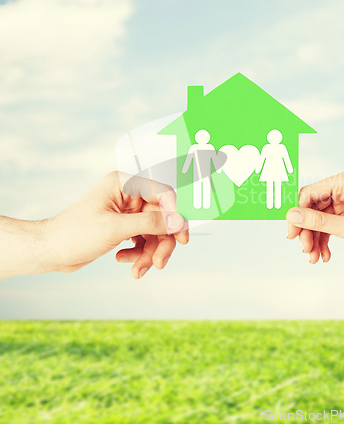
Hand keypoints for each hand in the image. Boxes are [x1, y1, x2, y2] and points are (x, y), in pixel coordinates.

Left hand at [44, 172, 188, 278]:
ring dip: (149, 253)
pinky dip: (138, 254)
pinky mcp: (125, 227)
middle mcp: (129, 195)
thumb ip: (150, 222)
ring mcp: (127, 212)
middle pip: (162, 217)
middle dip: (161, 242)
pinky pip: (144, 240)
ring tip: (138, 270)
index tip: (181, 236)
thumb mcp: (115, 228)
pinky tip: (123, 260)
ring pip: (155, 232)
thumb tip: (178, 221)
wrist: (51, 251)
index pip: (163, 193)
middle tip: (159, 263)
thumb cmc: (75, 233)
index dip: (175, 214)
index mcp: (125, 184)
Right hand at [286, 169, 343, 264]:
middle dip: (307, 231)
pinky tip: (324, 256)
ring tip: (314, 258)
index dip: (298, 213)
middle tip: (304, 250)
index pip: (310, 193)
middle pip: (311, 208)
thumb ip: (318, 222)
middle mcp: (343, 188)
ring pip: (317, 220)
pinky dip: (323, 241)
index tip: (292, 234)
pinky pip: (327, 226)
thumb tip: (291, 216)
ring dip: (314, 239)